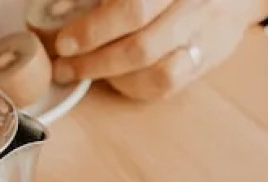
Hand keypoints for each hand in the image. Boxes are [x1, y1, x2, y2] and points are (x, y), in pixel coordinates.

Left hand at [52, 0, 267, 99]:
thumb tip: (61, 9)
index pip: (132, 9)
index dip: (93, 29)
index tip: (64, 41)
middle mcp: (191, 8)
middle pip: (140, 45)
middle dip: (95, 60)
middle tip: (66, 65)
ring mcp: (202, 36)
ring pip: (155, 71)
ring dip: (112, 77)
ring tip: (85, 72)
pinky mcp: (206, 60)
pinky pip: (168, 85)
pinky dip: (136, 87)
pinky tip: (116, 79)